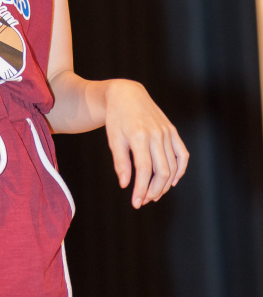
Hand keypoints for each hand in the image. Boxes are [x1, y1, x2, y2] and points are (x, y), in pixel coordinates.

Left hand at [103, 79, 188, 207]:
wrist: (127, 94)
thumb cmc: (117, 118)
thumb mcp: (114, 139)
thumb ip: (121, 162)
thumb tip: (125, 185)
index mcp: (139, 136)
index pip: (144, 170)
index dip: (141, 189)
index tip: (136, 203)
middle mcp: (156, 134)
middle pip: (162, 171)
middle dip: (154, 190)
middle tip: (144, 200)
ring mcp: (167, 132)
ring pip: (172, 166)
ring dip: (165, 184)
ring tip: (154, 194)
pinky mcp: (172, 131)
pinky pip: (182, 154)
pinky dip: (180, 170)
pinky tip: (172, 181)